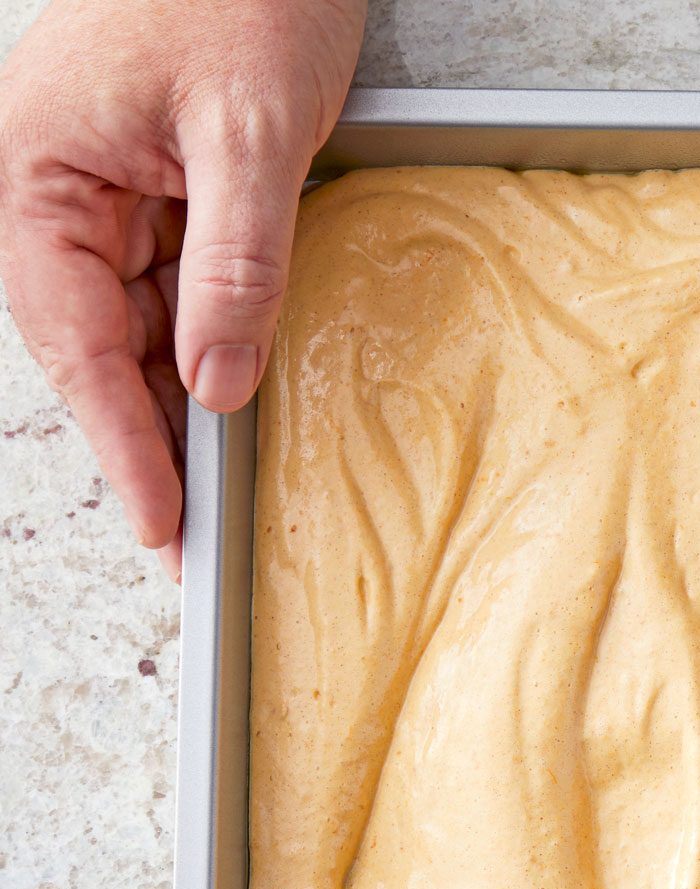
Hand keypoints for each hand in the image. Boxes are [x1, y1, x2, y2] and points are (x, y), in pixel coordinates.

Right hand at [0, 0, 364, 578]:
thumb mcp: (251, 133)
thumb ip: (234, 263)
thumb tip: (216, 384)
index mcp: (39, 170)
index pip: (69, 336)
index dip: (118, 440)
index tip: (162, 523)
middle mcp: (57, 185)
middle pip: (92, 341)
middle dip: (143, 436)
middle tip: (194, 535)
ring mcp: (107, 185)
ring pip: (134, 320)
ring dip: (175, 397)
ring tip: (218, 488)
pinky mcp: (161, 184)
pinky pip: (174, 282)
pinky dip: (207, 339)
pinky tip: (234, 396)